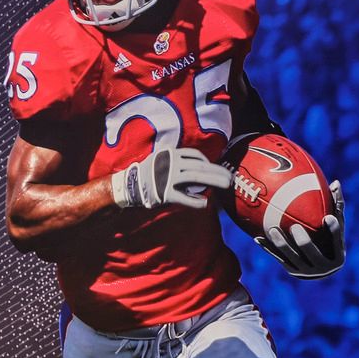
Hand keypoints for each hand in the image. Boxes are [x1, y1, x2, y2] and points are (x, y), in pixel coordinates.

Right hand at [110, 146, 230, 211]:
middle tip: (230, 178)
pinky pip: (185, 198)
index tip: (214, 169)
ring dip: (214, 181)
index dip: (207, 162)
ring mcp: (167, 178)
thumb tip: (200, 167)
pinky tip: (204, 203)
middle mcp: (170, 163)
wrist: (128, 186)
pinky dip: (196, 201)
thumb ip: (177, 161)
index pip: (195, 155)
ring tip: (226, 185)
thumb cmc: (147, 174)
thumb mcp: (161, 160)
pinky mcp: (164, 193)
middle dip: (218, 172)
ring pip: (196, 178)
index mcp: (169, 154)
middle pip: (200, 166)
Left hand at [264, 180, 345, 277]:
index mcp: (337, 255)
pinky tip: (257, 238)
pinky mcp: (291, 270)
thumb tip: (336, 182)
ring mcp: (306, 271)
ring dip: (281, 244)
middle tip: (295, 226)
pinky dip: (268, 248)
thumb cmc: (328, 239)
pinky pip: (277, 258)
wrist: (318, 267)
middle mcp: (323, 267)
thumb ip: (336, 207)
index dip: (333, 230)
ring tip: (273, 229)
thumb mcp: (334, 226)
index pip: (337, 241)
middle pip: (311, 252)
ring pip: (291, 257)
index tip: (327, 217)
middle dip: (304, 241)